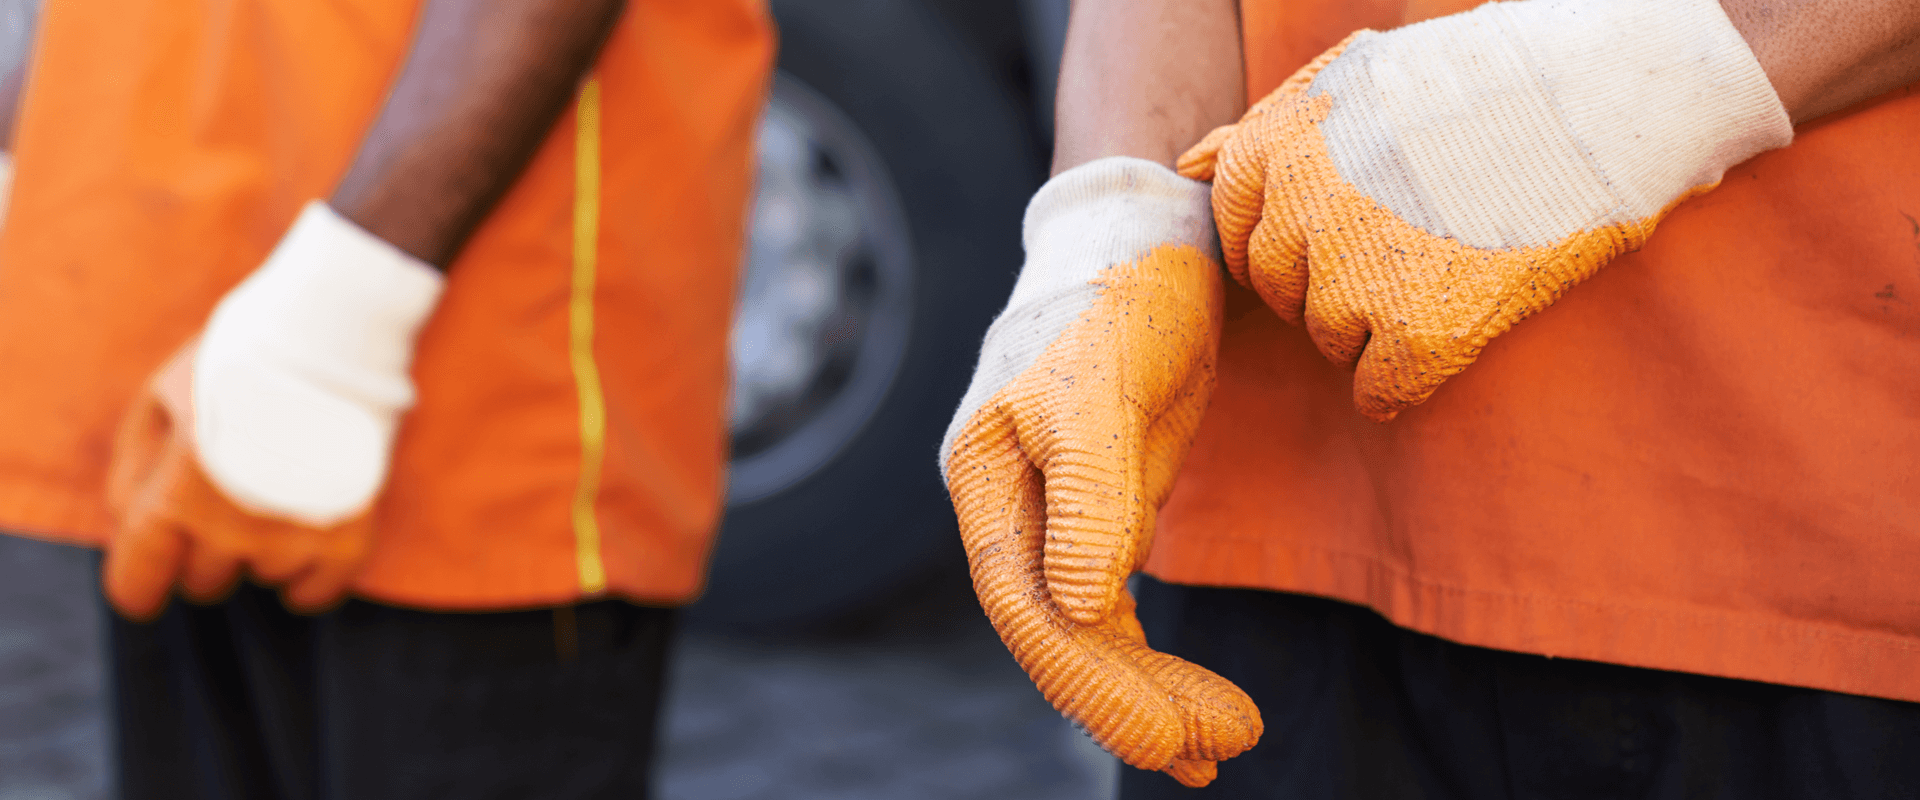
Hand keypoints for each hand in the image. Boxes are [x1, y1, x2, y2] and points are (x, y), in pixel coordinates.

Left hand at [104, 342, 376, 619]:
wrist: (333, 332)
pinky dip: (310, 577)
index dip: (139, 586)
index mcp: (174, 498)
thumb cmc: (236, 360)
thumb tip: (129, 526)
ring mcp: (294, 535)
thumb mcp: (160, 397)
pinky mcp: (348, 533)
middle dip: (205, 550)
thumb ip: (133, 469)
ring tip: (279, 488)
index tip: (150, 583)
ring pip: (263, 577)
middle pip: (205, 582)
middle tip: (229, 498)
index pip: (138, 584)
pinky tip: (307, 539)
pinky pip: (319, 591)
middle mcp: (231, 529)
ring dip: (264, 546)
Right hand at [942, 158, 1257, 785]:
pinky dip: (1151, 658)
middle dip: (1129, 698)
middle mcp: (1010, 505)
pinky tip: (1196, 707)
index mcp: (985, 475)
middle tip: (1215, 752)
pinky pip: (1115, 607)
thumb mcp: (1104, 382)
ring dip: (1148, 691)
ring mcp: (1054, 512)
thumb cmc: (1118, 292)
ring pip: (1089, 629)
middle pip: (1057, 630)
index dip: (1089, 677)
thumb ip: (1092, 494)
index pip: (1025, 602)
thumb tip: (1083, 608)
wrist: (1150, 234)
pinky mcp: (1103, 510)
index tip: (1167, 734)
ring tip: (1221, 748)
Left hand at [1178, 0, 1791, 419]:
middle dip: (1328, 284)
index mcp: (1272, 148)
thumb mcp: (1355, 77)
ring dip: (1372, 328)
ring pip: (1328, 340)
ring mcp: (1353, 277)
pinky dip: (1406, 382)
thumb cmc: (1486, 80)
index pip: (1238, 230)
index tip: (1343, 234)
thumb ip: (1262, 129)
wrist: (1606, 96)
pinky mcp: (1417, 335)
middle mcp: (1297, 213)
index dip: (1292, 240)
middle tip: (1405, 255)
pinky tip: (1451, 336)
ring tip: (1446, 274)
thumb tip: (1185, 165)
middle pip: (1281, 290)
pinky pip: (1379, 392)